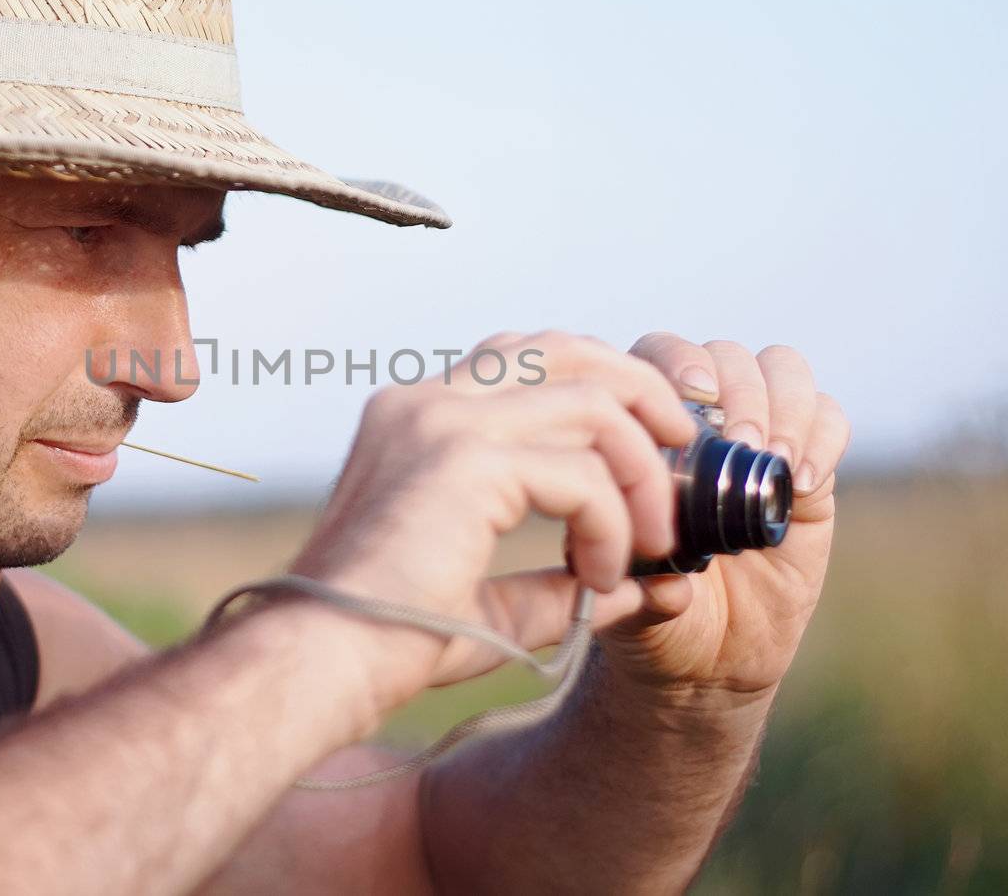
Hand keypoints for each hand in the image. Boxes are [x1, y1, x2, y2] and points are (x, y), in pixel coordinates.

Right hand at [288, 331, 694, 712]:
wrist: (324, 660)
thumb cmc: (389, 639)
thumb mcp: (493, 598)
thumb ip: (563, 580)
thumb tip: (649, 587)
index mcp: (414, 417)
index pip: (523, 361)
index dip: (599, 389)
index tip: (650, 446)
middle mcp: (424, 401)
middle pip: (562, 347)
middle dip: (640, 390)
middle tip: (683, 449)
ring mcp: (440, 420)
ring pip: (590, 399)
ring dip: (640, 468)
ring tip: (653, 538)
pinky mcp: (464, 459)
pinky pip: (581, 472)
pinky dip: (612, 523)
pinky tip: (602, 576)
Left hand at [604, 334, 851, 699]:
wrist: (713, 657)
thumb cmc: (656, 620)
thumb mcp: (634, 606)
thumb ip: (646, 591)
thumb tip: (669, 585)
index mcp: (640, 429)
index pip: (656, 355)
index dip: (677, 363)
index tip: (692, 403)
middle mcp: (700, 418)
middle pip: (725, 354)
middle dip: (738, 388)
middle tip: (743, 443)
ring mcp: (758, 436)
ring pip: (780, 368)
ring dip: (783, 404)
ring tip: (775, 460)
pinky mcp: (808, 464)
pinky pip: (829, 416)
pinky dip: (822, 435)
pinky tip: (800, 482)